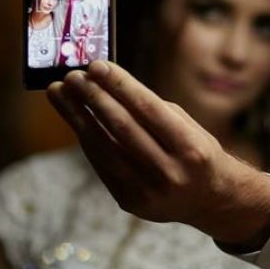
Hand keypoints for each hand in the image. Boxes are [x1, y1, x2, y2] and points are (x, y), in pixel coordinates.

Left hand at [46, 61, 269, 249]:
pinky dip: (86, 138)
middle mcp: (170, 173)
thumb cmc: (195, 151)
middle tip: (72, 75)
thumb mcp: (187, 126)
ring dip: (78, 116)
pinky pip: (101, 165)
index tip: (96, 65)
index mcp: (191, 148)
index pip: (148, 109)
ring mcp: (148, 192)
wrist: (209, 200)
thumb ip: (151, 108)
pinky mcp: (130, 203)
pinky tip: (75, 118)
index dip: (119, 85)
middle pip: (122, 127)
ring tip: (60, 93)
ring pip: (104, 147)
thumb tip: (105, 83)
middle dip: (93, 97)